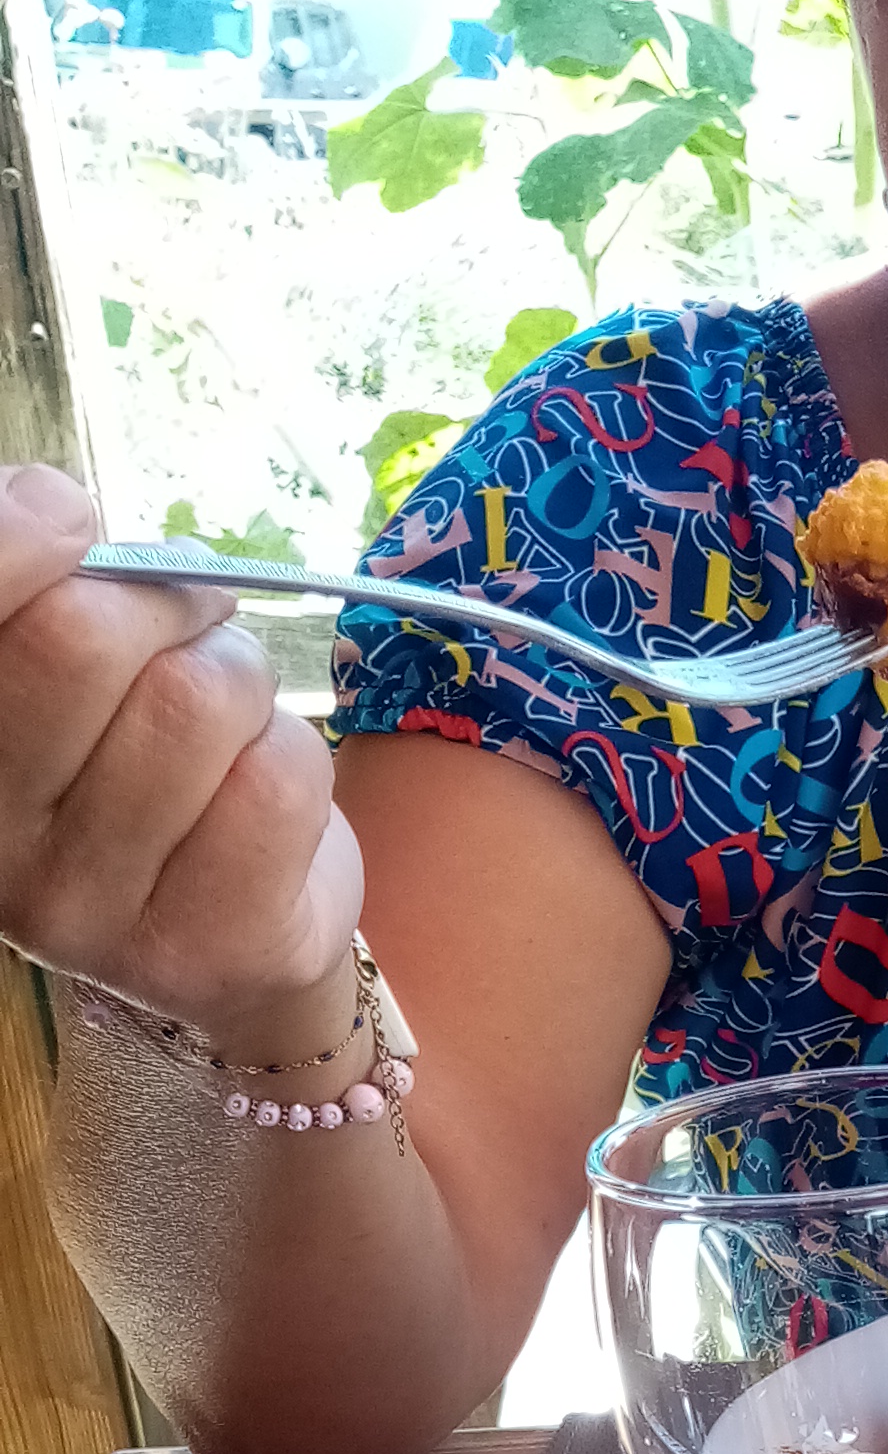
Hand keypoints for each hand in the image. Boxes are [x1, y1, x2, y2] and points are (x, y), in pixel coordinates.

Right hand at [0, 464, 362, 1052]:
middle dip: (165, 604)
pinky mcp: (197, 949)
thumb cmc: (139, 761)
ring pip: (196, 699)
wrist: (236, 936)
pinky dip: (295, 755)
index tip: (69, 517)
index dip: (18, 534)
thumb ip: (46, 589)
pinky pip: (276, 779)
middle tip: (192, 623)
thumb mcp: (68, 667)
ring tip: (231, 715)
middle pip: (80, 639)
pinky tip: (262, 794)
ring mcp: (83, 911)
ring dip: (240, 679)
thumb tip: (47, 504)